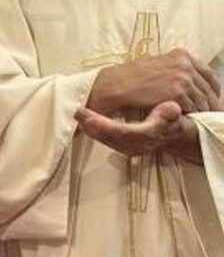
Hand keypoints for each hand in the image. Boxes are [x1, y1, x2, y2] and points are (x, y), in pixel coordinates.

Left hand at [76, 101, 200, 161]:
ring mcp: (133, 148)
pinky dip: (95, 133)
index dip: (104, 125)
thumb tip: (171, 108)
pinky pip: (108, 142)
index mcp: (150, 134)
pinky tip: (85, 124)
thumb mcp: (176, 115)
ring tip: (79, 116)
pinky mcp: (128, 148)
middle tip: (77, 112)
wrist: (179, 137)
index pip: (124, 132)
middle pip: (111, 138)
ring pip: (108, 141)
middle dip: (93, 126)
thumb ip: (172, 112)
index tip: (88, 116)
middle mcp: (140, 144)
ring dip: (91, 129)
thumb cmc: (175, 121)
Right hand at [87, 49, 219, 114]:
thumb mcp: (159, 64)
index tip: (212, 99)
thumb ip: (178, 69)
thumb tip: (194, 82)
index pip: (209, 75)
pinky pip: (194, 108)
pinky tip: (188, 120)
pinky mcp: (178, 93)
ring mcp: (183, 78)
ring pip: (203, 100)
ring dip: (203, 112)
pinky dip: (193, 116)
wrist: (118, 85)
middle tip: (211, 114)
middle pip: (208, 89)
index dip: (213, 90)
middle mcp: (185, 64)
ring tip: (200, 121)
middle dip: (211, 103)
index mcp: (183, 54)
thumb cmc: (134, 77)